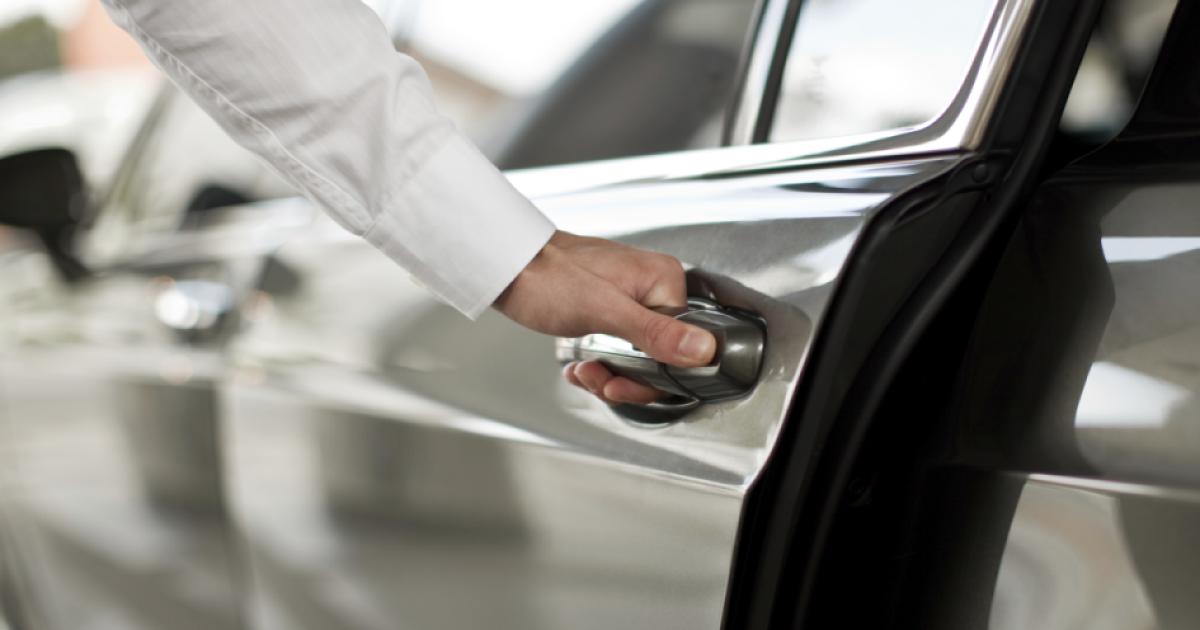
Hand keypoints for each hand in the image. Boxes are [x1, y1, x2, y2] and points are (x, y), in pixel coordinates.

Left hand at [494, 231, 715, 404]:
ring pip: (637, 359)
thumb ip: (656, 333)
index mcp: (663, 281)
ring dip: (609, 375)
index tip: (622, 384)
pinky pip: (619, 350)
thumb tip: (704, 349)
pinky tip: (580, 367)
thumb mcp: (604, 311)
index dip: (653, 376)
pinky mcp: (611, 311)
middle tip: (598, 379)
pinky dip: (600, 365)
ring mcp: (631, 300)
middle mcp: (652, 289)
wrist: (507, 265)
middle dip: (626, 378)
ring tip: (585, 372)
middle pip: (661, 356)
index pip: (684, 346)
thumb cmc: (546, 276)